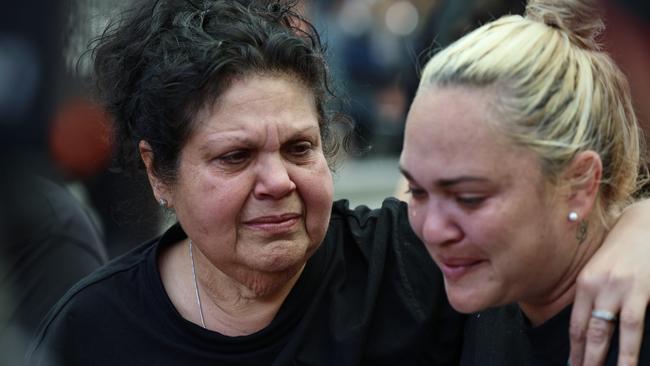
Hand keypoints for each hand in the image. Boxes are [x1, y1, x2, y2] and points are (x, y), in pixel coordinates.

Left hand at [570, 199, 649, 365]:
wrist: (645, 223)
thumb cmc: (623, 248)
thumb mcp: (600, 268)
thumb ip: (593, 293)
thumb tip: (590, 325)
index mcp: (585, 283)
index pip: (576, 323)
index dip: (574, 347)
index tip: (572, 364)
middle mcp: (600, 286)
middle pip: (591, 331)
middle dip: (587, 358)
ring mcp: (623, 289)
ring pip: (614, 332)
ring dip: (611, 359)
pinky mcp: (644, 290)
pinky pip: (637, 324)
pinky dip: (633, 346)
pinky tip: (632, 361)